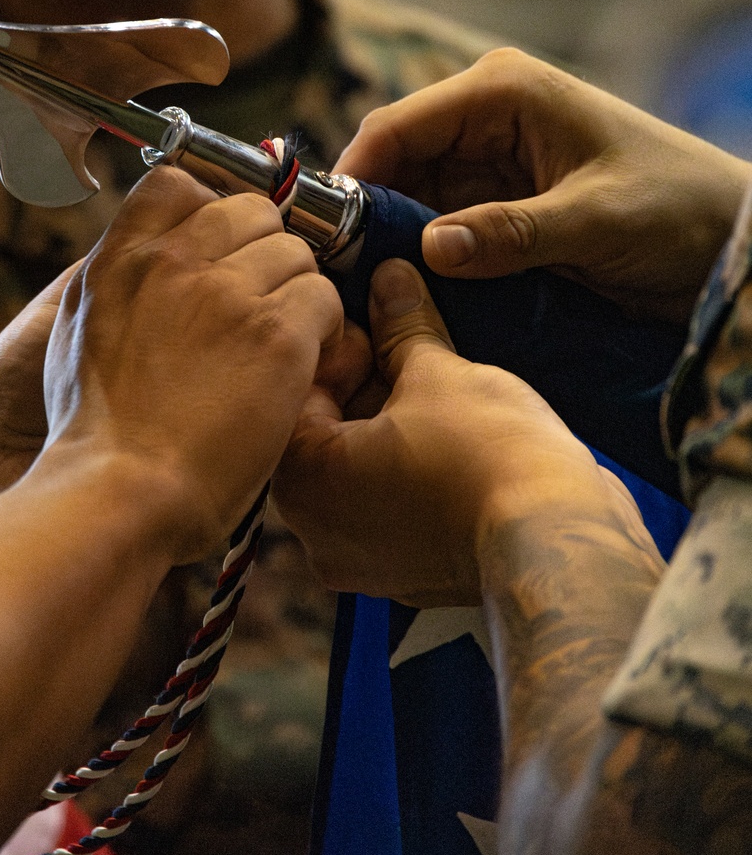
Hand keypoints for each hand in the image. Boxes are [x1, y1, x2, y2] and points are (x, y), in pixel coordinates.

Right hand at [43, 165, 343, 562]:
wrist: (118, 493)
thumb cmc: (97, 433)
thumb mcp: (80, 333)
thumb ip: (120, 281)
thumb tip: (151, 254)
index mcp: (122, 256)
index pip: (178, 183)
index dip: (211, 209)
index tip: (222, 248)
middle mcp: (174, 260)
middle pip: (251, 211)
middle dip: (264, 252)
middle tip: (261, 303)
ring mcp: (226, 292)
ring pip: (296, 253)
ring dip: (297, 294)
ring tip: (280, 345)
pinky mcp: (276, 334)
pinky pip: (324, 298)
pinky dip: (324, 332)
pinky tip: (302, 367)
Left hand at [274, 258, 617, 606]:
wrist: (559, 544)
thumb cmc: (487, 457)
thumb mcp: (437, 372)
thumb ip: (401, 325)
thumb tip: (388, 279)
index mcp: (305, 482)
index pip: (295, 394)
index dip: (337, 349)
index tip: (377, 327)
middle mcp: (318, 533)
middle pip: (324, 434)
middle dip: (365, 385)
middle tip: (408, 350)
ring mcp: (365, 561)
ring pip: (360, 470)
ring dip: (391, 424)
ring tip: (438, 387)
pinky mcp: (410, 575)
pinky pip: (394, 505)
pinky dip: (412, 468)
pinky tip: (455, 433)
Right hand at [338, 47, 750, 322]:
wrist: (732, 241)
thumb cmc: (679, 210)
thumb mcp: (596, 221)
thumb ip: (512, 233)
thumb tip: (429, 250)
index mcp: (503, 92)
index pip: (398, 126)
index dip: (352, 177)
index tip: (318, 234)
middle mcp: (484, 116)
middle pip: (393, 163)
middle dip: (364, 215)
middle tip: (334, 281)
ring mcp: (489, 160)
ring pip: (408, 199)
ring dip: (388, 241)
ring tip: (359, 295)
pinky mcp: (498, 201)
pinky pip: (439, 224)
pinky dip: (419, 255)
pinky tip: (400, 292)